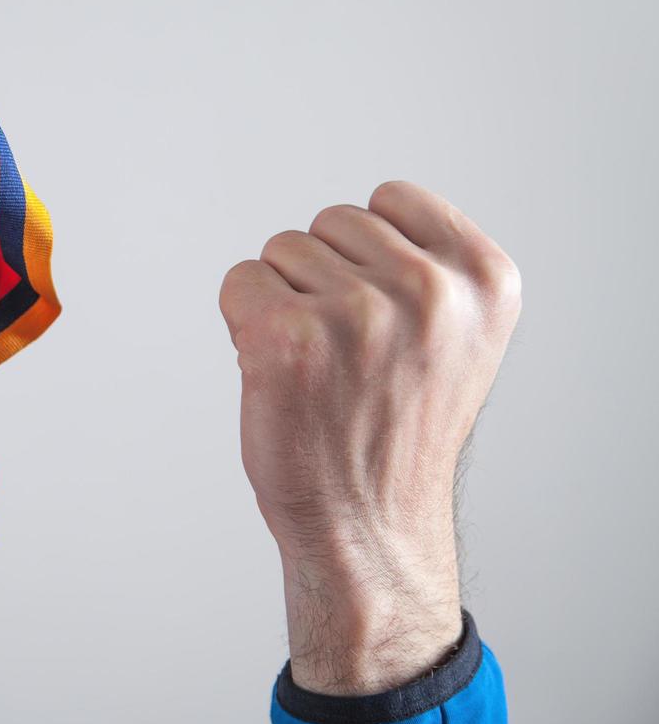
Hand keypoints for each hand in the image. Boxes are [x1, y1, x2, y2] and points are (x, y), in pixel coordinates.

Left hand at [219, 181, 521, 694]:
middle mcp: (429, 290)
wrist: (367, 524)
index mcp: (484, 279)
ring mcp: (356, 312)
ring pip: (282, 251)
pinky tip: (281, 375)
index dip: (368, 254)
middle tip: (347, 358)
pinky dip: (243, 322)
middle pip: (330, 223)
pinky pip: (239, 281)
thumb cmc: (397, 429)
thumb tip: (360, 215)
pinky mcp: (287, 336)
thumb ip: (428, 264)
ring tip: (320, 370)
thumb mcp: (458, 335)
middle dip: (324, 278)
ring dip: (286, 302)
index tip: (384, 319)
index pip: (390, 199)